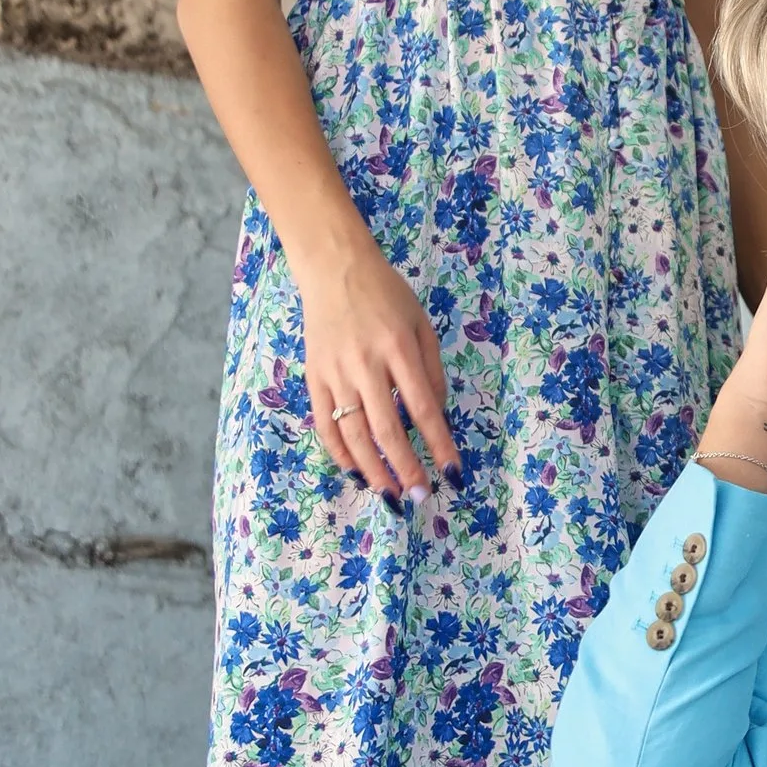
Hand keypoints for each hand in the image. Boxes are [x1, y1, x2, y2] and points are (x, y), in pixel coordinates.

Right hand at [297, 234, 458, 499]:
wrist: (334, 268)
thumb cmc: (386, 295)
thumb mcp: (421, 324)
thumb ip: (431, 371)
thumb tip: (435, 417)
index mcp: (399, 348)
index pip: (424, 409)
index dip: (439, 445)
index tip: (453, 475)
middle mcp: (366, 363)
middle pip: (386, 429)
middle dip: (405, 468)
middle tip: (420, 498)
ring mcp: (335, 372)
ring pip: (353, 434)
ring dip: (373, 471)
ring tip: (390, 496)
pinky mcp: (314, 377)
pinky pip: (324, 423)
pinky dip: (339, 453)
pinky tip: (356, 473)